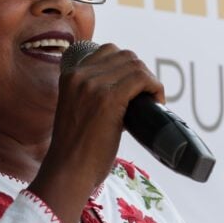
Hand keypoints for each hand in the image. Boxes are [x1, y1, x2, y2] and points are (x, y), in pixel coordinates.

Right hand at [28, 43, 163, 222]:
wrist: (68, 171)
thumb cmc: (77, 149)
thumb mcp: (78, 110)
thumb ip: (93, 95)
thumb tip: (128, 91)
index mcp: (70, 75)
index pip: (108, 51)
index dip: (128, 66)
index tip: (134, 86)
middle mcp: (79, 75)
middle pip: (125, 56)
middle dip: (141, 73)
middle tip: (146, 96)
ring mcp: (93, 85)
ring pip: (136, 65)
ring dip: (150, 81)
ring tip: (151, 101)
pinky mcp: (109, 98)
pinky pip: (141, 79)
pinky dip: (155, 88)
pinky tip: (156, 102)